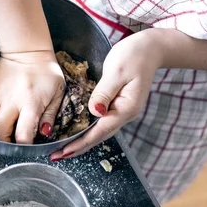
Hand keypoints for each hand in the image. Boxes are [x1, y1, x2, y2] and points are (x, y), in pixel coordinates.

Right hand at [0, 50, 64, 142]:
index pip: (23, 135)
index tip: (25, 145)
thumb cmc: (45, 73)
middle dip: (3, 143)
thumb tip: (44, 133)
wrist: (26, 51)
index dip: (23, 146)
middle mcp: (11, 102)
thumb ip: (50, 115)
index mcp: (31, 104)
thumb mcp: (57, 93)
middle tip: (9, 141)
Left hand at [50, 30, 163, 160]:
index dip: (80, 142)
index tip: (64, 151)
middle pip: (98, 137)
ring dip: (81, 142)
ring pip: (99, 132)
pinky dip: (86, 131)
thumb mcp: (117, 71)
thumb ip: (104, 92)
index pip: (99, 131)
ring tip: (62, 150)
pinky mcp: (117, 106)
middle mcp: (125, 114)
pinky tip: (75, 133)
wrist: (150, 49)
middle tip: (56, 156)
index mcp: (126, 108)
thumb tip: (95, 112)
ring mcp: (122, 111)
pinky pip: (100, 123)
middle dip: (77, 148)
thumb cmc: (134, 56)